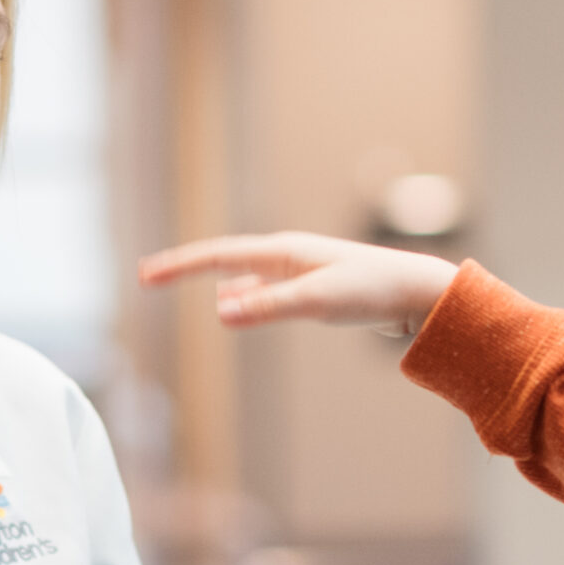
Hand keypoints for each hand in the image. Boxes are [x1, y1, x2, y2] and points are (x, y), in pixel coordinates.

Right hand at [138, 233, 459, 337]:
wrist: (417, 291)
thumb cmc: (371, 291)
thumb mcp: (317, 302)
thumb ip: (269, 307)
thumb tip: (220, 313)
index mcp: (283, 252)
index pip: (217, 256)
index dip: (179, 266)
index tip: (145, 276)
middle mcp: (287, 255)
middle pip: (223, 259)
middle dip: (185, 268)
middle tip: (149, 277)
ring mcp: (300, 268)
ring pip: (243, 273)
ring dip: (210, 278)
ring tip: (181, 281)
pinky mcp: (314, 285)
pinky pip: (262, 286)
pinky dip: (240, 294)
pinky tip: (237, 305)